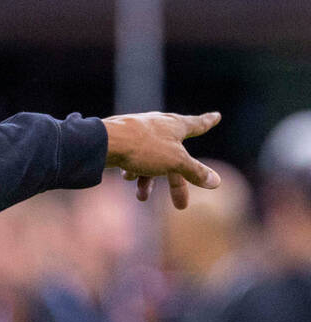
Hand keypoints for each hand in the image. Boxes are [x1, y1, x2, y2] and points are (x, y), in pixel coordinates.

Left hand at [102, 111, 221, 209]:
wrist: (106, 142)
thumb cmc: (144, 147)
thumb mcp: (175, 162)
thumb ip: (194, 171)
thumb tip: (216, 181)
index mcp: (176, 125)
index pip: (197, 124)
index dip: (208, 122)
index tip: (216, 116)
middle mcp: (159, 126)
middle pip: (175, 157)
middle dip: (176, 183)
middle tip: (181, 206)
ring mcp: (140, 132)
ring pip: (152, 161)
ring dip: (148, 181)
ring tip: (142, 197)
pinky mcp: (123, 140)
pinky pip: (134, 158)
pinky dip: (134, 170)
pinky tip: (127, 176)